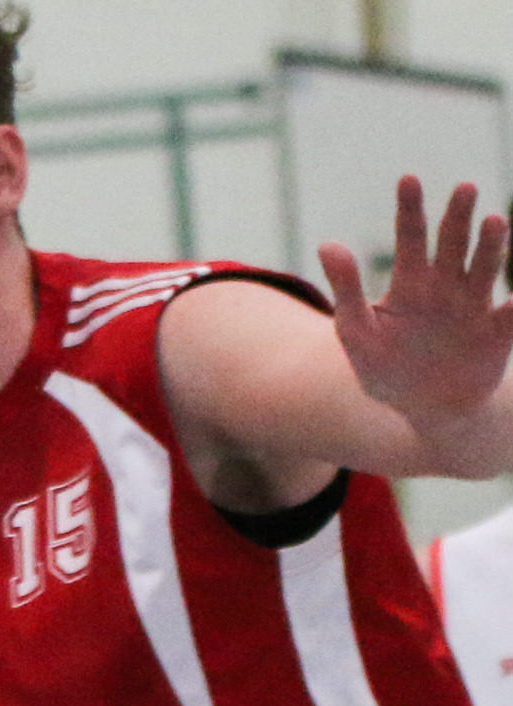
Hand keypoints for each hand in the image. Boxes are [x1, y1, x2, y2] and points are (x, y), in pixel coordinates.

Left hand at [322, 176, 512, 437]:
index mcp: (410, 282)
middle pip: (453, 243)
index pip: (410, 237)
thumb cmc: (385, 370)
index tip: (409, 178)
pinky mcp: (499, 331)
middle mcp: (446, 286)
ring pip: (485, 268)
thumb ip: (344, 290)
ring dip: (491, 245)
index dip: (409, 209)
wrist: (425, 411)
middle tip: (463, 187)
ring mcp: (475, 306)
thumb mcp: (356, 332)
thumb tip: (327, 244)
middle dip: (458, 216)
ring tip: (494, 222)